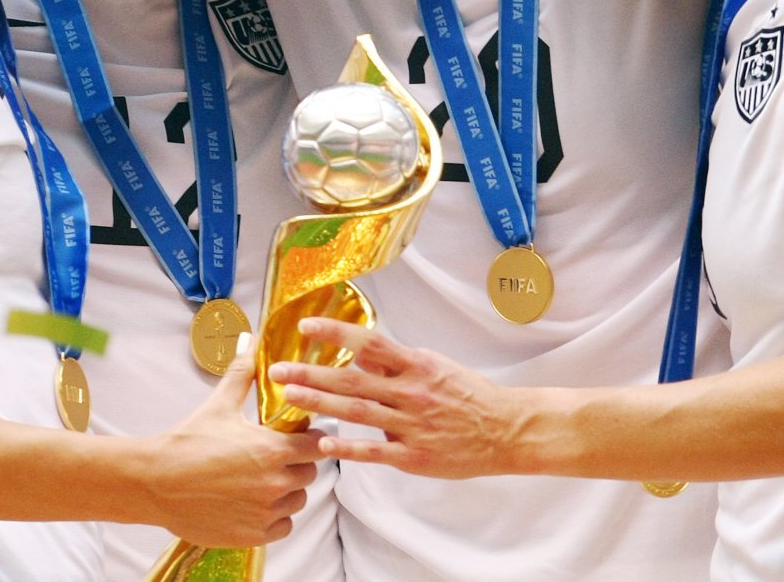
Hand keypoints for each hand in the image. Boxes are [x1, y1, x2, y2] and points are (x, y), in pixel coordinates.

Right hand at [144, 343, 324, 546]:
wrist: (155, 482)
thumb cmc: (187, 442)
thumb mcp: (219, 405)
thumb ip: (242, 374)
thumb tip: (251, 342)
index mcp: (273, 450)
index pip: (318, 446)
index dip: (312, 439)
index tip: (300, 436)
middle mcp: (274, 484)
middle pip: (309, 473)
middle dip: (298, 463)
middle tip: (277, 456)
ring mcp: (264, 513)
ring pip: (296, 501)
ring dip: (287, 491)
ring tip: (262, 479)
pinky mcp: (252, 535)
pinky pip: (282, 527)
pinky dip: (274, 517)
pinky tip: (255, 502)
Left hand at [268, 318, 520, 479]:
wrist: (506, 430)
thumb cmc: (469, 396)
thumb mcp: (434, 366)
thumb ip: (396, 362)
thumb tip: (359, 349)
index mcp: (417, 365)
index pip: (370, 342)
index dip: (336, 333)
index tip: (306, 327)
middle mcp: (411, 392)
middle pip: (353, 379)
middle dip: (312, 374)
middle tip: (277, 370)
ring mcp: (412, 425)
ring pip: (358, 412)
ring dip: (321, 404)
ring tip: (289, 397)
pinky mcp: (415, 456)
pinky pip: (375, 452)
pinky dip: (349, 447)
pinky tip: (324, 443)